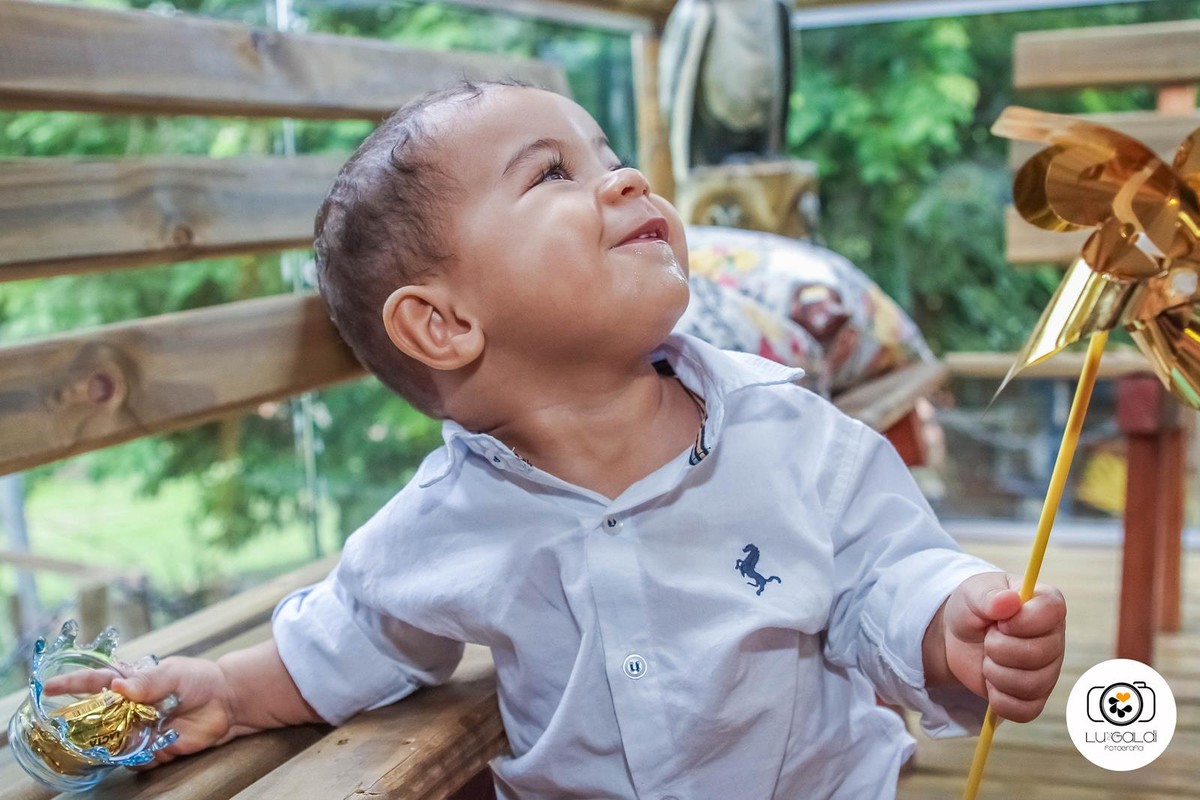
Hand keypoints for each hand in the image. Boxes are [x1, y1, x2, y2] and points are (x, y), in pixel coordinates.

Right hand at [43, 656, 240, 765]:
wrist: (228, 704)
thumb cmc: (200, 680)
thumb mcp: (174, 673)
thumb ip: (148, 681)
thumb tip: (118, 685)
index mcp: (131, 683)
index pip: (95, 682)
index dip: (71, 684)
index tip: (49, 687)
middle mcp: (128, 709)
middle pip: (94, 718)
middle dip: (81, 723)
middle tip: (70, 726)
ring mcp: (137, 730)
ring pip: (108, 742)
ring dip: (105, 743)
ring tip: (112, 738)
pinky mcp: (151, 750)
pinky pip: (132, 759)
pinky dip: (133, 756)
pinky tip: (146, 747)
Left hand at [929, 572, 1065, 722]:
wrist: (957, 638)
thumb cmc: (972, 609)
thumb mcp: (972, 593)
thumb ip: (988, 595)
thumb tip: (1009, 601)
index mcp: (1046, 604)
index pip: (1051, 612)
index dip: (1021, 621)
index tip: (999, 622)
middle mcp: (1055, 638)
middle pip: (1038, 654)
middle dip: (998, 648)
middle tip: (987, 639)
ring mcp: (1048, 671)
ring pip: (1030, 684)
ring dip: (995, 672)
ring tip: (987, 658)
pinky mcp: (1035, 698)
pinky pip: (1025, 711)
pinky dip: (999, 699)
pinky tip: (990, 683)